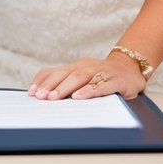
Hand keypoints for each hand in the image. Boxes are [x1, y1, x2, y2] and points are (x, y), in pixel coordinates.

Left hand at [28, 54, 145, 100]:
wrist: (130, 69)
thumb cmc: (101, 76)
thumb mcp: (82, 76)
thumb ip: (65, 82)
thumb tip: (41, 94)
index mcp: (77, 66)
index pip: (56, 71)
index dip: (44, 81)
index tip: (32, 92)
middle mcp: (88, 66)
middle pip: (67, 74)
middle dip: (52, 86)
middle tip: (41, 97)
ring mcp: (102, 72)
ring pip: (81, 78)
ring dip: (66, 87)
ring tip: (55, 97)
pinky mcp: (116, 81)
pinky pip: (101, 85)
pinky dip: (89, 91)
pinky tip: (79, 97)